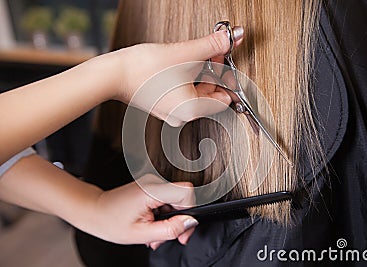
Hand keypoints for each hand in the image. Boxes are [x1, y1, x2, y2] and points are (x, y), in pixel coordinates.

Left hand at [87, 174, 196, 248]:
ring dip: (168, 221)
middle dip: (177, 221)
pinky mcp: (150, 187)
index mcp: (151, 191)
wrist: (94, 211)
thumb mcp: (141, 234)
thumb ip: (169, 229)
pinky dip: (162, 215)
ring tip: (153, 234)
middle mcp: (153, 183)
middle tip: (165, 237)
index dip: (189, 211)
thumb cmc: (110, 222)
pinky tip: (151, 225)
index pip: (186, 192)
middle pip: (182, 199)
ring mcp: (151, 184)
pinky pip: (166, 200)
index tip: (182, 228)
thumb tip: (190, 222)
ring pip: (174, 202)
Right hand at [113, 27, 243, 125]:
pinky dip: (186, 78)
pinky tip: (181, 64)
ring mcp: (171, 111)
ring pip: (196, 91)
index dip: (227, 75)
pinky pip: (182, 92)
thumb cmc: (142, 70)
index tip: (223, 59)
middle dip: (213, 71)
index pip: (224, 98)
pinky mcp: (162, 104)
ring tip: (194, 56)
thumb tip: (232, 38)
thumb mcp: (185, 53)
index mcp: (191, 110)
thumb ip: (212, 45)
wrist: (112, 75)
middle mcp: (182, 115)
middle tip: (211, 52)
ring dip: (200, 72)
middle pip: (210, 94)